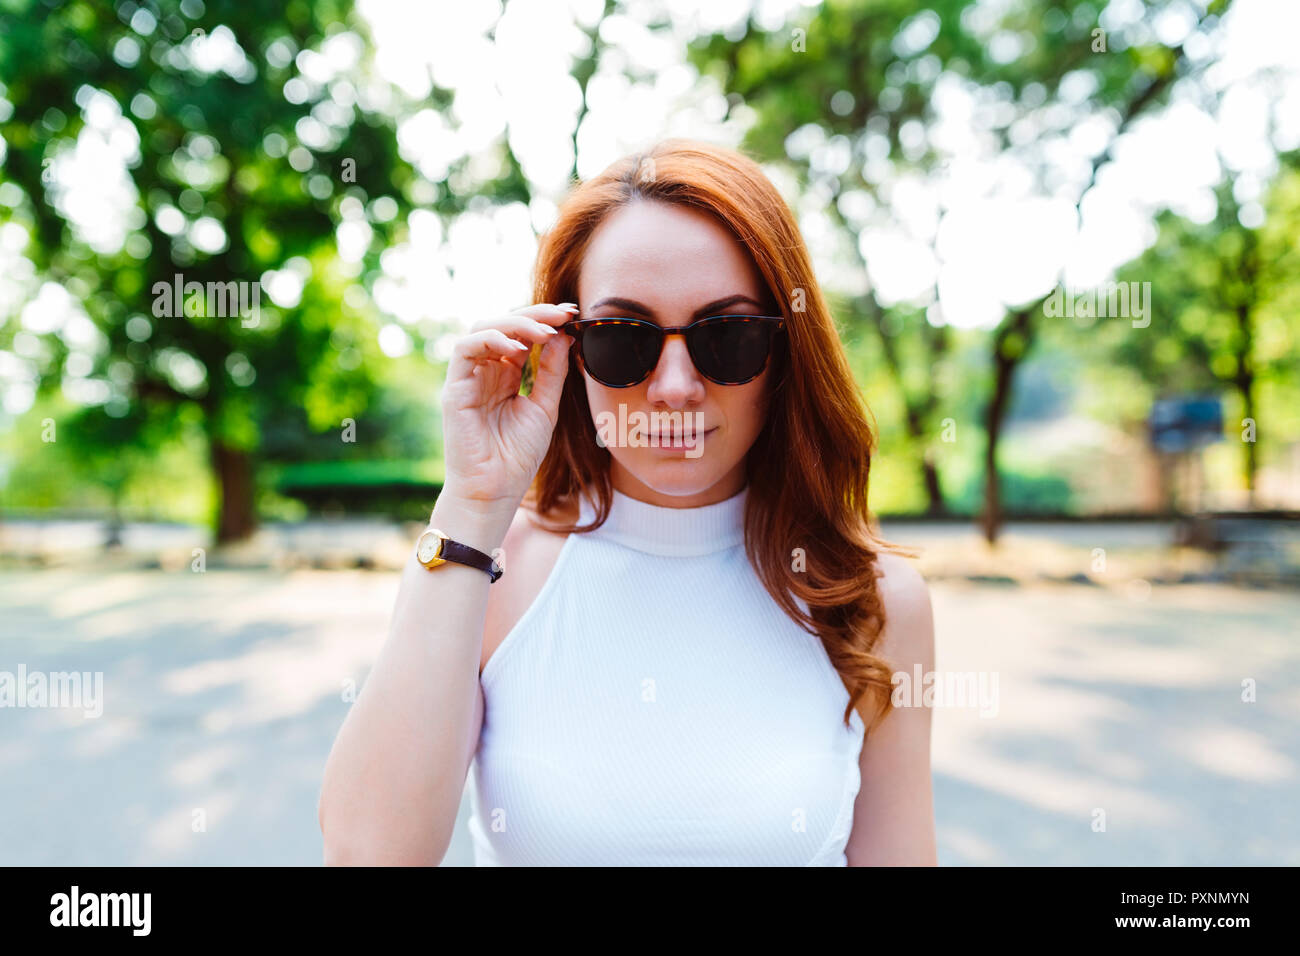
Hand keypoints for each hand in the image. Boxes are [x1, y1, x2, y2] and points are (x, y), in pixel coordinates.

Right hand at [439, 303, 576, 506]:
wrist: (495, 491)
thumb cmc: (517, 457)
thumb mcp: (545, 407)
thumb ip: (552, 372)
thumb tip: (564, 336)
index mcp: (504, 374)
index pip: (522, 335)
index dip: (545, 320)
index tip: (573, 314)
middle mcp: (484, 371)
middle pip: (503, 324)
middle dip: (535, 314)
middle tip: (564, 313)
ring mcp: (468, 377)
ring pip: (483, 328)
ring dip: (516, 323)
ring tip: (546, 329)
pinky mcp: (454, 388)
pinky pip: (465, 349)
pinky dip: (491, 339)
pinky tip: (518, 347)